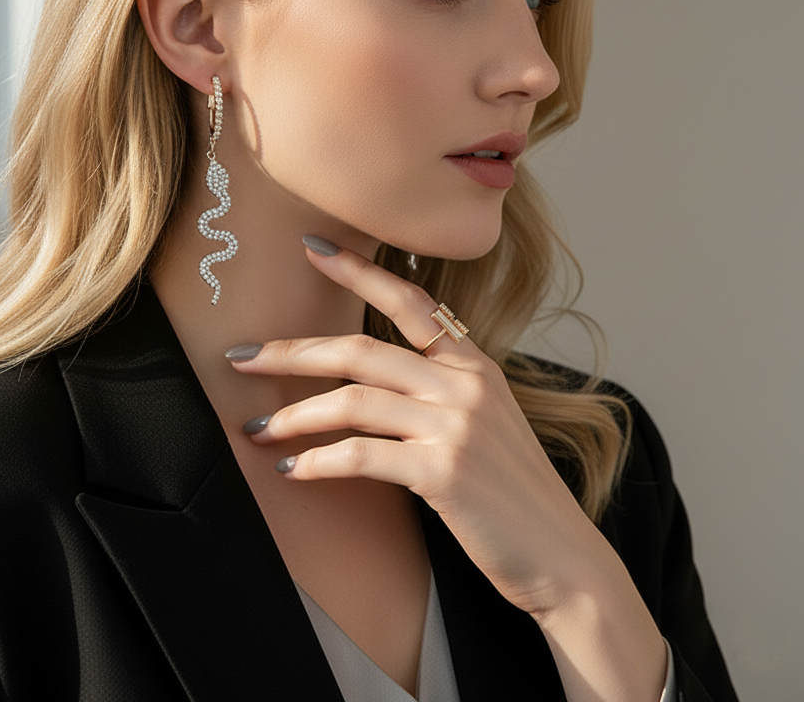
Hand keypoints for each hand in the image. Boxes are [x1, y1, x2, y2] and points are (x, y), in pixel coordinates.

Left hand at [228, 236, 609, 618]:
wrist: (562, 557)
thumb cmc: (512, 494)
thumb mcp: (485, 423)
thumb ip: (438, 390)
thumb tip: (369, 380)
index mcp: (474, 365)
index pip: (410, 300)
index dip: (358, 271)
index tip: (312, 247)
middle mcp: (465, 384)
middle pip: (360, 350)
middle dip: (292, 352)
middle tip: (241, 357)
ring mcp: (456, 425)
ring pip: (352, 401)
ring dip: (294, 416)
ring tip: (257, 431)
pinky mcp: (444, 472)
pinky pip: (361, 455)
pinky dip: (318, 462)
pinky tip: (293, 471)